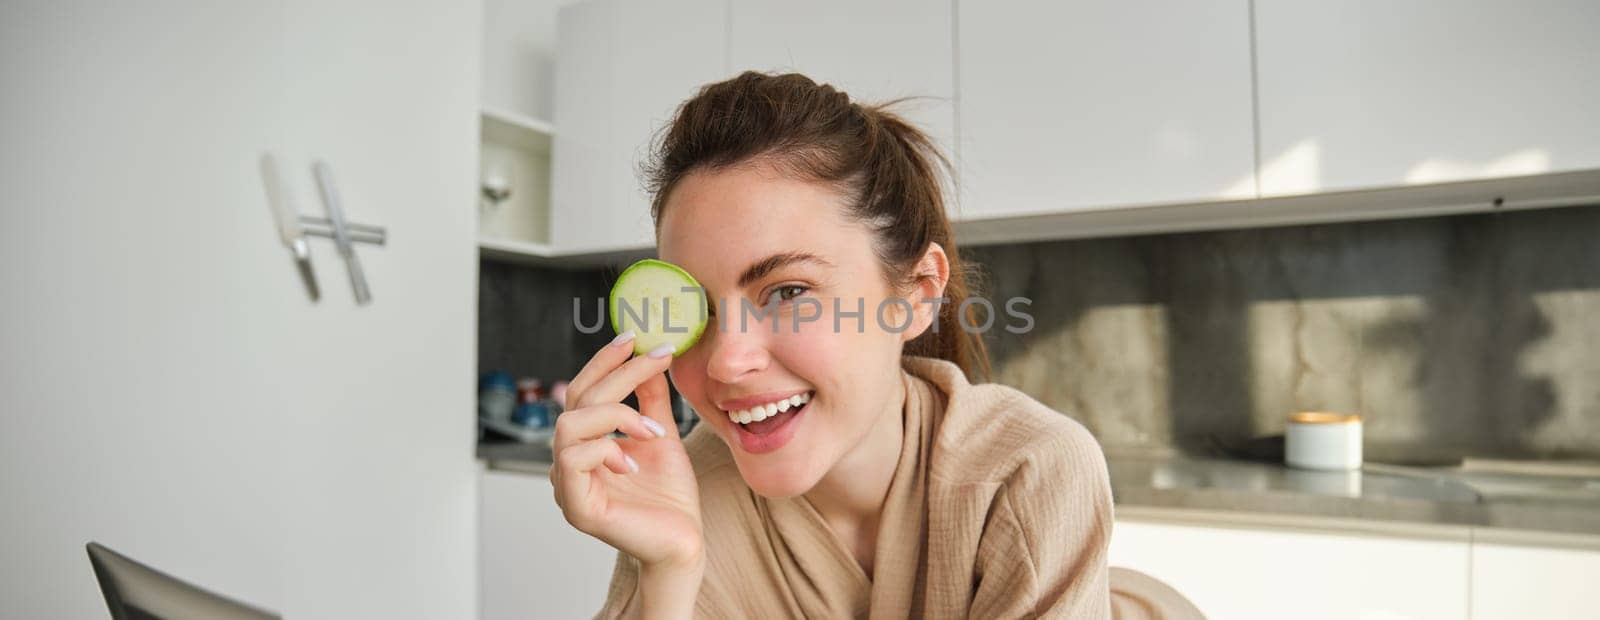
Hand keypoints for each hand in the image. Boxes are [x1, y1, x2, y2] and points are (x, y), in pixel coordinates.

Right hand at [550, 334, 702, 569]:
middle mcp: (567, 464)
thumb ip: (649, 400)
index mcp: (584, 445)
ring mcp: (567, 486)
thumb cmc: (671, 497)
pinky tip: (635, 463)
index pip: (582, 392)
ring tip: (654, 431)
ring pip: (568, 425)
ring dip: (616, 415)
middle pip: (577, 400)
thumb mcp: (661, 436)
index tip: (633, 338)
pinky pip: (573, 460)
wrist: (684, 543)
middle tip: (655, 359)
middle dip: (618, 375)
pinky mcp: (576, 508)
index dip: (604, 362)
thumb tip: (649, 358)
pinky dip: (607, 450)